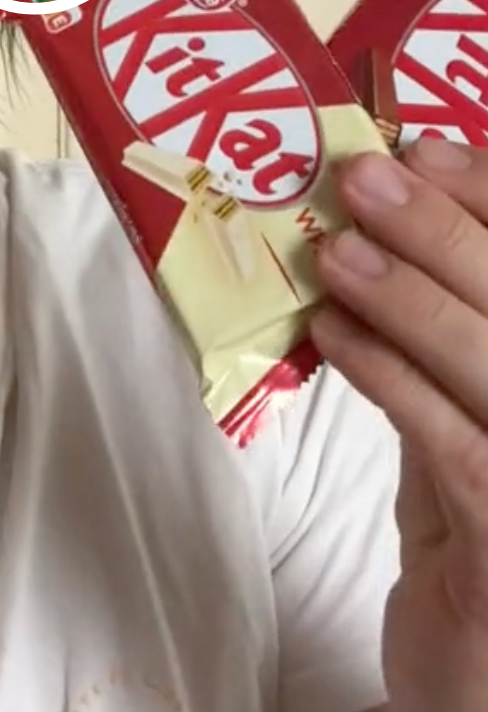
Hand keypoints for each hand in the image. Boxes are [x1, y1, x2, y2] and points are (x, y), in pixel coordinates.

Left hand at [310, 139, 487, 711]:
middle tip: (363, 177)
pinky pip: (454, 446)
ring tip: (336, 251)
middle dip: (445, 229)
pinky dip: (389, 379)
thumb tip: (376, 231)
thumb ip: (445, 346)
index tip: (427, 149)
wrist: (481, 687)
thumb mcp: (469, 429)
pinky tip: (334, 334)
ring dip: (409, 298)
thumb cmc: (478, 544)